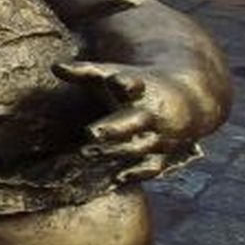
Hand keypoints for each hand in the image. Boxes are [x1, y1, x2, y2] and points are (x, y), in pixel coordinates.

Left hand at [54, 61, 212, 182]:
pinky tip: (114, 178)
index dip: (124, 83)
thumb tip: (55, 66)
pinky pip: (152, 167)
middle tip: (91, 132)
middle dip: (114, 127)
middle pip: (134, 121)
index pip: (132, 84)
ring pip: (138, 147)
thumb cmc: (138, 86)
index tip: (116, 81)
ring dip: (115, 152)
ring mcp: (160, 135)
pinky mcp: (164, 154)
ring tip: (86, 153)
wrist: (189, 100)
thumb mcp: (114, 74)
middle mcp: (151, 113)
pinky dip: (136, 173)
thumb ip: (85, 71)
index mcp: (140, 88)